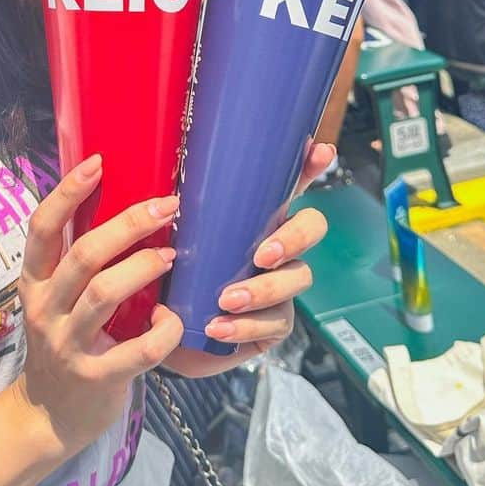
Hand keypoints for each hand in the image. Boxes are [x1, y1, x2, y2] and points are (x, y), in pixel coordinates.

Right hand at [13, 156, 184, 454]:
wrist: (48, 416)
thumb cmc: (65, 340)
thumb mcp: (57, 298)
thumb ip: (80, 262)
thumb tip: (127, 205)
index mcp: (35, 282)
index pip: (42, 228)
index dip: (67, 193)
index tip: (97, 162)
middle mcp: (45, 309)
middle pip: (83, 255)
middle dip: (128, 225)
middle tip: (167, 206)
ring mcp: (68, 345)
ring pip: (104, 294)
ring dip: (144, 268)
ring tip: (170, 255)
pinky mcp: (96, 378)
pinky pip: (137, 351)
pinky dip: (163, 332)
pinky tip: (173, 320)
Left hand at [164, 139, 334, 376]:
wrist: (162, 335)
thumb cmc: (170, 277)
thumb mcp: (169, 239)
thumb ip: (173, 217)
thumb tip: (168, 200)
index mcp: (255, 217)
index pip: (290, 184)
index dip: (310, 165)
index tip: (321, 150)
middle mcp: (277, 245)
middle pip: (311, 226)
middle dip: (294, 238)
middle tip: (262, 254)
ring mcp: (281, 284)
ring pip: (298, 277)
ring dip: (264, 289)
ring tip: (226, 300)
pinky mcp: (274, 323)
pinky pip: (276, 322)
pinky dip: (247, 326)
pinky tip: (220, 328)